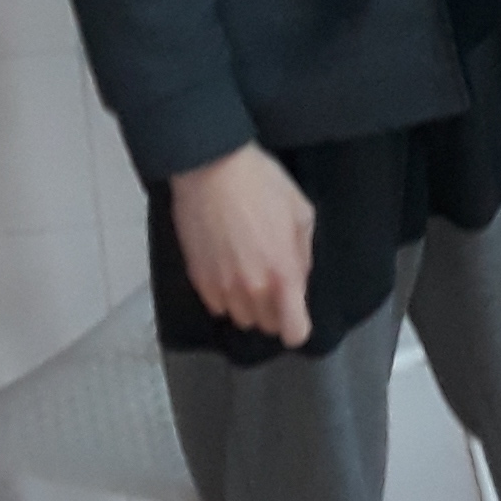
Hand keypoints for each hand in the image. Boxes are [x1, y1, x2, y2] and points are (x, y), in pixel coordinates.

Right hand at [169, 142, 316, 348]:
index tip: (297, 312)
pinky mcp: (197, 279)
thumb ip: (303, 254)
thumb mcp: (301, 213)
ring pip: (240, 317)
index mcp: (283, 274)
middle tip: (275, 280)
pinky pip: (217, 305)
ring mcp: (222, 287)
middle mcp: (252, 289)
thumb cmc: (262, 185)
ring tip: (250, 272)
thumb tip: (299, 279)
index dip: (298, 325)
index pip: (294, 331)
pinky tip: (228, 268)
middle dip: (275, 310)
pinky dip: (225, 295)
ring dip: (249, 304)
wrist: (210, 169)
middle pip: (267, 326)